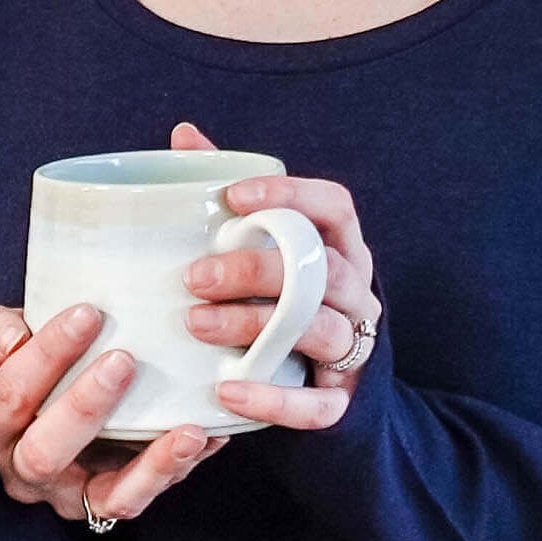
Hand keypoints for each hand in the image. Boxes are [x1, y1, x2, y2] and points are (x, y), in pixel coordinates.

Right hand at [0, 299, 230, 522]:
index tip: (87, 312)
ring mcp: (69, 494)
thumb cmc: (25, 357)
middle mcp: (21, 469)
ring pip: (107, 495)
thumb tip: (11, 340)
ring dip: (150, 463)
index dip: (45, 355)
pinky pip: (144, 498)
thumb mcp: (0, 334)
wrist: (49, 390)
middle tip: (124, 360)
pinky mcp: (108, 503)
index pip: (9, 395)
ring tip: (187, 430)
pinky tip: (206, 435)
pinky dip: (176, 469)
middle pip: (45, 452)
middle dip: (85, 406)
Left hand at [167, 119, 378, 431]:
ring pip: (320, 330)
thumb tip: (184, 135)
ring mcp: (355, 348)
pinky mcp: (342, 401)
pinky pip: (318, 405)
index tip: (235, 197)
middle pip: (323, 271)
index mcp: (341, 248)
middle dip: (257, 269)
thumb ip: (233, 198)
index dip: (291, 195)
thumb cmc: (284, 302)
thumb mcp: (266, 250)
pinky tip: (226, 392)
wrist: (326, 390)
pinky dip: (273, 400)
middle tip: (193, 276)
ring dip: (254, 325)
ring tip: (195, 324)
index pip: (335, 207)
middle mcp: (357, 293)